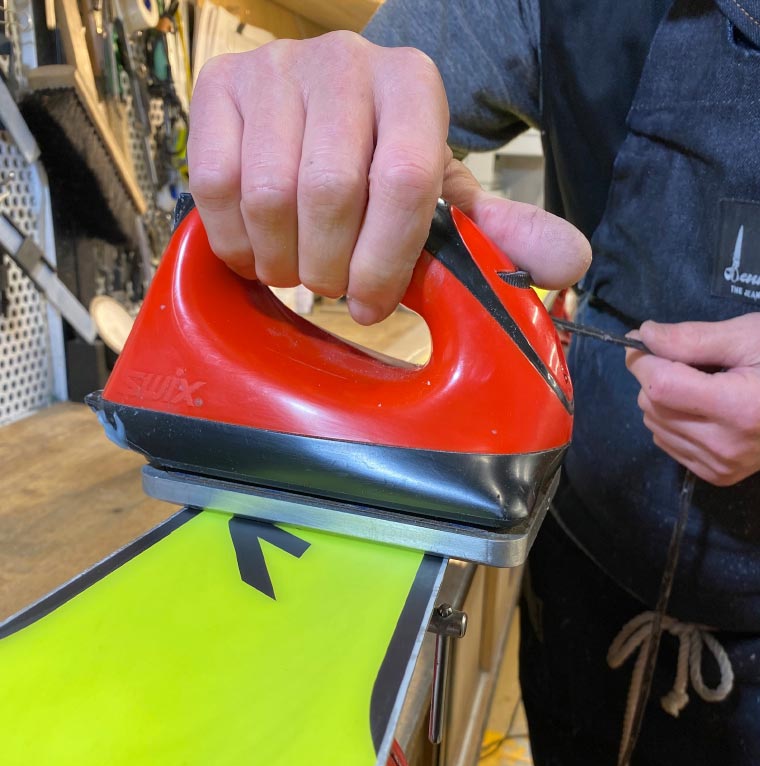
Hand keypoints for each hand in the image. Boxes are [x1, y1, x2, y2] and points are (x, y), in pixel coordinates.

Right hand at [188, 31, 590, 324]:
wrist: (317, 111)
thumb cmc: (382, 167)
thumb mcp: (443, 197)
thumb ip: (501, 232)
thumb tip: (568, 266)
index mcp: (414, 86)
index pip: (405, 180)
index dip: (386, 261)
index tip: (372, 305)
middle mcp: (345, 62)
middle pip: (329, 192)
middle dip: (328, 268)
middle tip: (330, 286)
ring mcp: (274, 70)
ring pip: (268, 195)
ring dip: (280, 261)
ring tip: (295, 267)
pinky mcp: (216, 88)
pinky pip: (214, 187)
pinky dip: (234, 242)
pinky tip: (256, 248)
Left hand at [626, 313, 759, 485]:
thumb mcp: (748, 337)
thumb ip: (693, 338)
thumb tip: (644, 336)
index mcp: (739, 407)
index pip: (661, 386)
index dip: (643, 360)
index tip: (642, 340)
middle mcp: (726, 445)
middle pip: (653, 406)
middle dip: (657, 377)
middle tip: (686, 361)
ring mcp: (721, 465)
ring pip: (655, 426)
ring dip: (663, 400)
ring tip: (700, 385)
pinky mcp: (717, 475)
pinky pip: (667, 444)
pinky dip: (672, 422)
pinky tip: (702, 409)